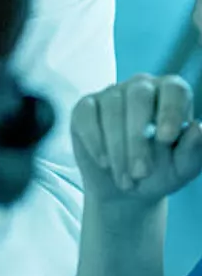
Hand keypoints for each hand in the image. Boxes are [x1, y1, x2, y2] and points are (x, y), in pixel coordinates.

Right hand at [71, 75, 201, 209]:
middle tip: (141, 172)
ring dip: (117, 148)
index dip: (170, 111)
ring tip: (125, 180)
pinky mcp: (85, 108)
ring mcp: (111, 94)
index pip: (174, 90)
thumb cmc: (161, 172)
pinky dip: (94, 141)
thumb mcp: (183, 168)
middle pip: (139, 97)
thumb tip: (199, 129)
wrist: (125, 187)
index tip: (166, 139)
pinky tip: (104, 162)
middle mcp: (142, 87)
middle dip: (138, 137)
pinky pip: (86, 116)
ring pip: (112, 109)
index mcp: (172, 94)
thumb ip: (194, 150)